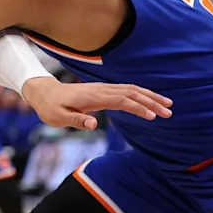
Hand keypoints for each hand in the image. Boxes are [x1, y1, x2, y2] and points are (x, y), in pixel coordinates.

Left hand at [21, 76, 171, 130]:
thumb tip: (93, 124)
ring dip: (149, 96)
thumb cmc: (50, 108)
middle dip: (151, 101)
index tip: (153, 116)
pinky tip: (150, 99)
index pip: (121, 101)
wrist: (43, 93)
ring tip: (167, 104)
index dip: (138, 108)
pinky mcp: (102, 90)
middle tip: (169, 111)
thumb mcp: (58, 118)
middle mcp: (100, 90)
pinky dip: (140, 93)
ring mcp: (102, 88)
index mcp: (93, 97)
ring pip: (131, 89)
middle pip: (131, 92)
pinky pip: (125, 90)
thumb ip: (76, 120)